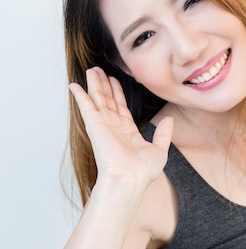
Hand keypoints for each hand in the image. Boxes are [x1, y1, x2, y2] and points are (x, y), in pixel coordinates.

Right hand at [69, 67, 172, 185]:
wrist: (130, 178)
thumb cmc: (143, 171)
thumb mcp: (159, 150)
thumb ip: (163, 134)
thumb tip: (170, 120)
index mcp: (128, 132)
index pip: (121, 107)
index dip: (117, 92)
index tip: (114, 80)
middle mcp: (114, 127)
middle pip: (107, 100)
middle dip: (104, 84)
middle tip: (99, 69)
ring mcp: (103, 125)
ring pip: (98, 98)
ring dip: (94, 84)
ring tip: (91, 69)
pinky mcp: (94, 125)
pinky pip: (86, 106)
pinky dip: (79, 95)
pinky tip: (74, 85)